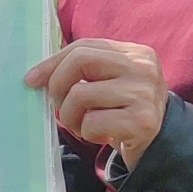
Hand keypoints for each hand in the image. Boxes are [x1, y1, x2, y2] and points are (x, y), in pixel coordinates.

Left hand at [25, 38, 168, 168]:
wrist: (160, 144)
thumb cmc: (123, 112)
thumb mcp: (108, 84)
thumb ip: (82, 71)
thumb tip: (36, 76)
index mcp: (134, 53)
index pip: (83, 47)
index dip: (52, 62)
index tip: (32, 80)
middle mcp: (142, 68)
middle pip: (80, 62)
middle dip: (57, 86)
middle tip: (59, 107)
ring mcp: (144, 94)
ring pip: (80, 95)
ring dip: (70, 117)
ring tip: (83, 125)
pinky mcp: (141, 122)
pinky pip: (92, 123)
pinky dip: (87, 133)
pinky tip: (100, 136)